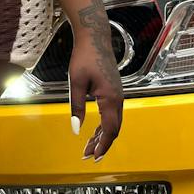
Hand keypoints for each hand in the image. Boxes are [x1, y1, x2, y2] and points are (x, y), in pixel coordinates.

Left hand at [68, 33, 123, 162]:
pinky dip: (105, 124)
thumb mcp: (76, 82)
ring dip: (103, 135)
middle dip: (102, 144)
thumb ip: (77, 107)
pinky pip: (112, 113)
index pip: (110, 130)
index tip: (94, 157)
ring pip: (114, 122)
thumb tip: (76, 129)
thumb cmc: (84, 56)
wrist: (94, 37)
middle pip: (114, 129)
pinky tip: (95, 129)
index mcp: (110, 98)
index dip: (102, 145)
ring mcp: (118, 94)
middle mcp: (118, 98)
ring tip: (89, 146)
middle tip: (88, 155)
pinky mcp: (114, 90)